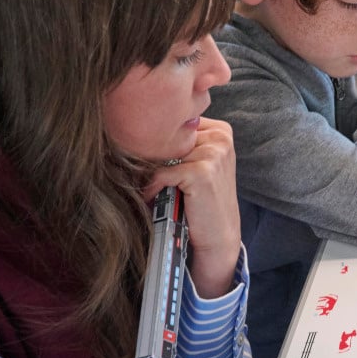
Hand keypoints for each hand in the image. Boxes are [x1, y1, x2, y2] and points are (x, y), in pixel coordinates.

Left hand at [142, 118, 241, 297]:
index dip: (159, 138)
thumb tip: (135, 129)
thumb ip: (181, 143)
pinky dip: (152, 188)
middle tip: (144, 174)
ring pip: (163, 154)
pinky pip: (161, 173)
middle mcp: (220, 137)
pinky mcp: (201, 172)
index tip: (147, 151)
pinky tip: (153, 198)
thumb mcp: (198, 163)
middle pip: (169, 136)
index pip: (177, 122)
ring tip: (152, 187)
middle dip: (152, 155)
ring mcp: (213, 153)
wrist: (218, 235)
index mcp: (221, 131)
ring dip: (150, 172)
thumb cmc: (203, 200)